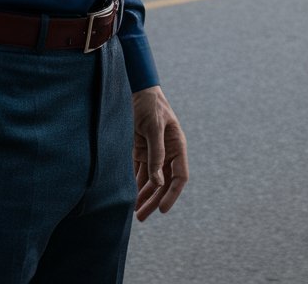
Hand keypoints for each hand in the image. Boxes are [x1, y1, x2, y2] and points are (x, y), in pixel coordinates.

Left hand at [132, 86, 188, 220]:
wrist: (137, 91)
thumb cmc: (150, 106)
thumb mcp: (154, 128)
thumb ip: (156, 154)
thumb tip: (158, 182)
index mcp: (177, 147)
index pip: (179, 176)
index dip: (173, 194)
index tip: (162, 209)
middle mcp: (167, 153)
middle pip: (164, 183)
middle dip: (154, 200)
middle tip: (142, 217)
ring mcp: (153, 153)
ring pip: (151, 181)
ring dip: (143, 196)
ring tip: (134, 212)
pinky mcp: (140, 151)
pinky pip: (139, 173)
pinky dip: (135, 185)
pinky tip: (128, 197)